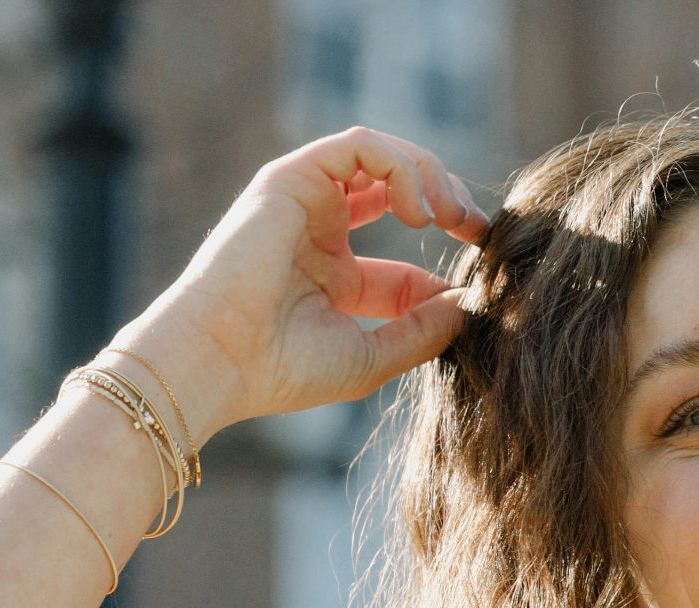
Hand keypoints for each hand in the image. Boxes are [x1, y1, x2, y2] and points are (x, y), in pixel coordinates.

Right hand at [118, 126, 490, 437]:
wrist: (217, 361)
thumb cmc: (280, 369)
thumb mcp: (371, 356)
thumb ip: (424, 331)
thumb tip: (472, 302)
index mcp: (332, 278)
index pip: (404, 267)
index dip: (445, 270)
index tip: (480, 283)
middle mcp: (318, 233)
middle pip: (397, 192)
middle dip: (447, 202)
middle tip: (477, 228)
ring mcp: (304, 202)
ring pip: (382, 157)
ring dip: (430, 176)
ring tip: (450, 214)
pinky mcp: (291, 178)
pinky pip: (361, 147)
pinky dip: (401, 167)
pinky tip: (417, 210)